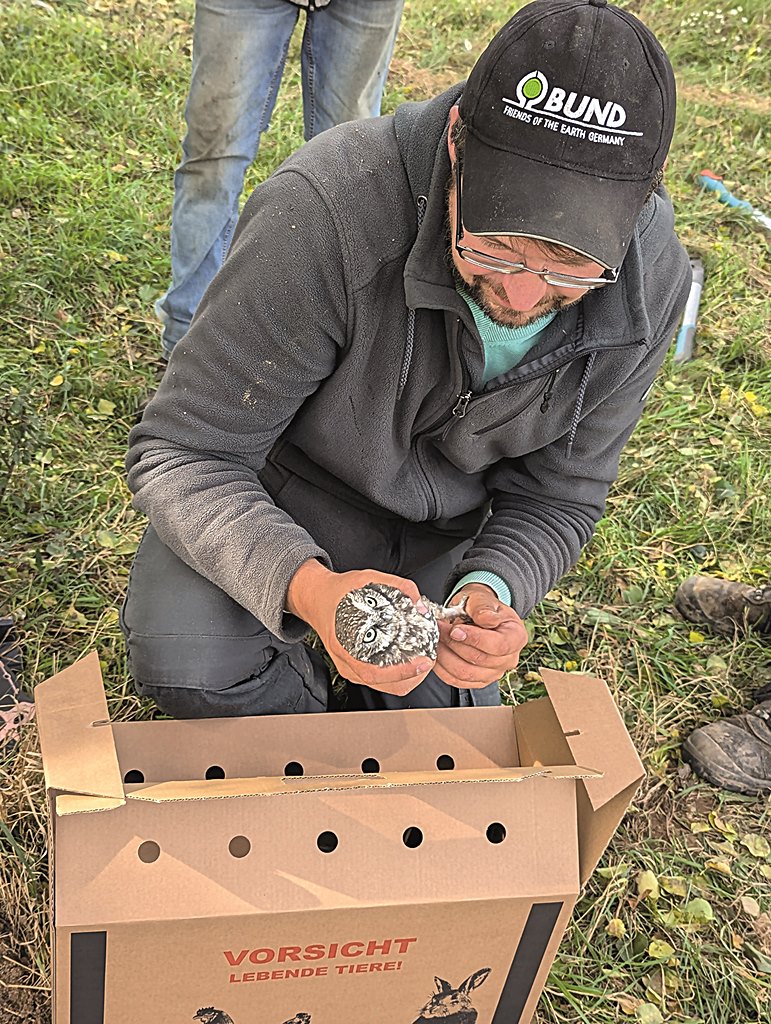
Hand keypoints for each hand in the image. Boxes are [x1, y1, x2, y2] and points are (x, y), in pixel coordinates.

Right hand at [286, 560, 435, 695]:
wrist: (316, 598)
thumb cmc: (336, 592)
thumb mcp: (367, 579)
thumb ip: (397, 586)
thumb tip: (419, 603)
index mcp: (344, 644)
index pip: (374, 671)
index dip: (401, 672)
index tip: (421, 663)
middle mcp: (347, 661)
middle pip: (385, 684)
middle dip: (412, 677)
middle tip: (428, 660)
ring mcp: (350, 667)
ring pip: (385, 686)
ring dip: (407, 678)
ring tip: (421, 661)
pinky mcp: (354, 667)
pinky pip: (380, 681)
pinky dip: (398, 676)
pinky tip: (407, 661)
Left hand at [434, 583, 526, 688]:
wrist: (476, 614)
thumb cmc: (481, 606)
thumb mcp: (482, 599)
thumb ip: (483, 608)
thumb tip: (485, 619)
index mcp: (516, 637)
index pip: (498, 645)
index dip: (475, 639)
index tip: (455, 630)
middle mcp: (509, 659)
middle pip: (480, 660)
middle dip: (454, 644)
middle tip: (438, 630)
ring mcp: (494, 673)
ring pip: (466, 674)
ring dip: (445, 657)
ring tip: (436, 640)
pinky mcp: (478, 680)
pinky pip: (457, 681)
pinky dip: (442, 669)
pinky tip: (436, 654)